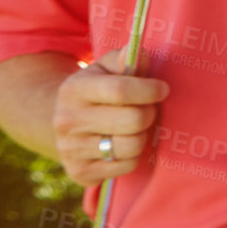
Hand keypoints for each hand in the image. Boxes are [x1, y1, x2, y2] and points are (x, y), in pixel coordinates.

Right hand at [51, 49, 167, 186]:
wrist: (64, 123)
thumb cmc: (96, 90)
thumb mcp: (104, 69)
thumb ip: (124, 59)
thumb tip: (140, 54)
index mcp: (73, 89)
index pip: (121, 90)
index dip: (149, 90)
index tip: (162, 89)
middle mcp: (66, 120)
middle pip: (132, 120)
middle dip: (149, 113)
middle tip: (147, 110)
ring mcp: (70, 149)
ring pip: (132, 146)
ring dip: (142, 136)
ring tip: (135, 128)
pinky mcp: (80, 172)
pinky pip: (126, 166)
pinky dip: (133, 156)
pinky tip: (123, 145)